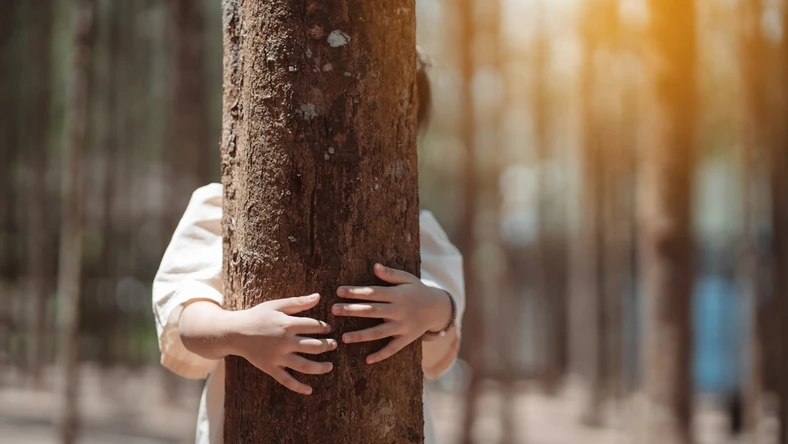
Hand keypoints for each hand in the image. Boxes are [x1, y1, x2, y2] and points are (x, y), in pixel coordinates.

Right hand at [228, 294, 336, 394]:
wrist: (234, 332)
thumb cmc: (257, 316)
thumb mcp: (276, 305)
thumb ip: (298, 302)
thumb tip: (318, 297)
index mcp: (287, 324)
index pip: (314, 326)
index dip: (324, 327)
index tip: (327, 328)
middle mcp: (285, 342)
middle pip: (314, 346)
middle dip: (327, 346)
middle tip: (333, 344)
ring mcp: (278, 357)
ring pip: (304, 365)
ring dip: (320, 368)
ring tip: (330, 366)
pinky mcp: (270, 368)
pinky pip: (286, 380)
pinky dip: (298, 387)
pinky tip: (310, 390)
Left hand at [332, 264, 452, 364]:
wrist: (437, 308)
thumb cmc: (417, 290)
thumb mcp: (407, 279)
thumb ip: (391, 274)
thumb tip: (375, 266)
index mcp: (397, 295)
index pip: (372, 293)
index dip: (356, 292)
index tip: (338, 291)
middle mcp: (399, 311)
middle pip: (372, 311)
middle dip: (352, 311)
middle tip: (334, 310)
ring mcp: (403, 327)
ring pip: (379, 332)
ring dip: (361, 335)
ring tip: (344, 338)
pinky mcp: (406, 339)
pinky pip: (392, 349)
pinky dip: (381, 355)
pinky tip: (367, 360)